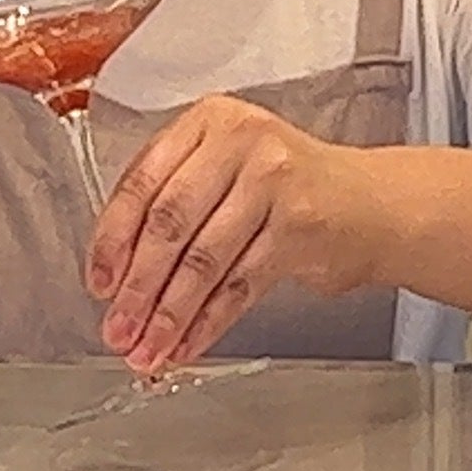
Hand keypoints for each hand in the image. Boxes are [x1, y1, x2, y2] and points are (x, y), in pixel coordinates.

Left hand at [87, 98, 388, 374]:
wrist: (372, 204)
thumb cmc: (289, 188)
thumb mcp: (225, 168)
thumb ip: (172, 198)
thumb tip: (116, 272)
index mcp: (208, 122)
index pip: (142, 182)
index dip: (112, 240)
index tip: (99, 283)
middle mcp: (241, 142)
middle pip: (170, 223)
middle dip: (138, 286)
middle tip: (117, 328)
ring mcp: (274, 181)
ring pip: (204, 261)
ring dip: (169, 314)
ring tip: (147, 349)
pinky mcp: (300, 225)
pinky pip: (239, 285)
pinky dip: (208, 323)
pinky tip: (187, 345)